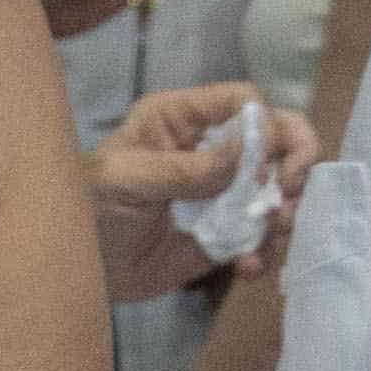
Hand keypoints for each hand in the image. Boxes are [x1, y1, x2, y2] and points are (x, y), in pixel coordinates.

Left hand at [89, 81, 320, 301]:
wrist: (74, 271)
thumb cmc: (84, 210)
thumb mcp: (123, 181)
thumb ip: (181, 167)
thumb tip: (245, 154)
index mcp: (181, 120)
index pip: (244, 100)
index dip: (266, 125)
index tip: (261, 165)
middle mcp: (209, 148)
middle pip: (280, 136)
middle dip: (295, 164)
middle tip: (285, 195)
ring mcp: (221, 191)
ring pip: (280, 187)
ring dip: (286, 211)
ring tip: (270, 234)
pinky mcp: (224, 232)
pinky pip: (261, 236)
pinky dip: (264, 251)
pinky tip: (247, 267)